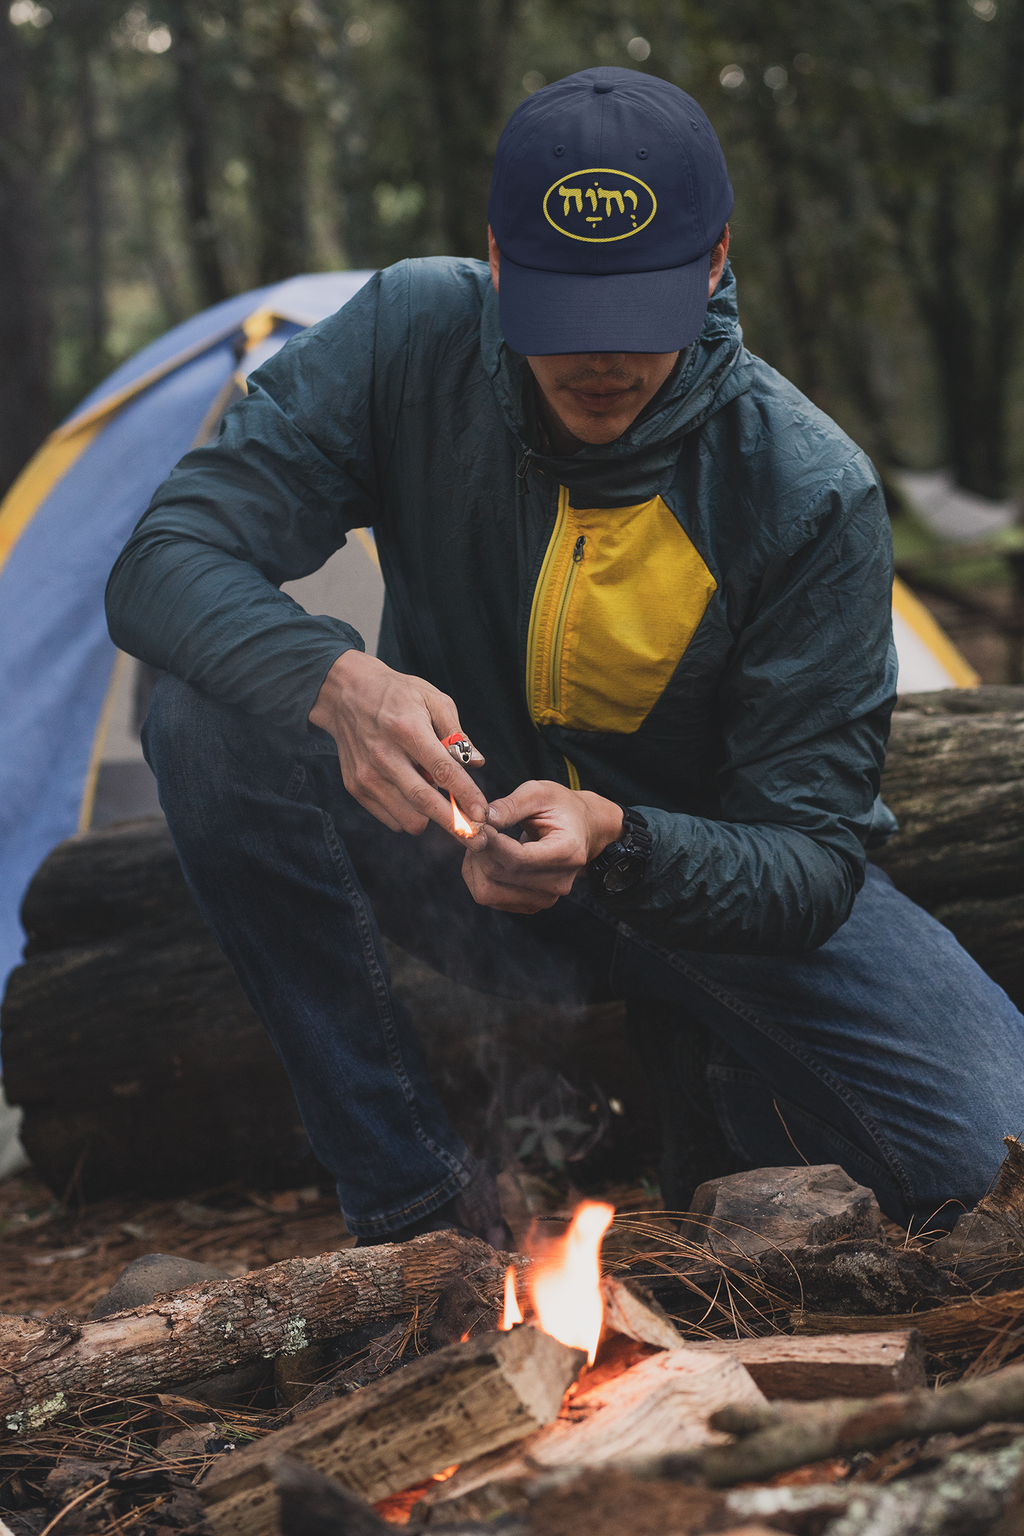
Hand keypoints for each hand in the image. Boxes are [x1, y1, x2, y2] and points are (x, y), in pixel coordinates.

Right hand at [309, 650, 486, 835]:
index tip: (483, 815)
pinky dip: (409, 815)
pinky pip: (391, 818)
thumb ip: (457, 734)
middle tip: (478, 840)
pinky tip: (413, 794)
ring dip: (431, 818)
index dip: (466, 796)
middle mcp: (384, 756)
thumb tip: (477, 763)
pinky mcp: (356, 787)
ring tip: (438, 799)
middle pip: (424, 802)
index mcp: (407, 729)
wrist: (346, 694)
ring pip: (408, 818)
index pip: (443, 771)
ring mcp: (367, 775)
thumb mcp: (433, 699)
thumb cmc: (397, 695)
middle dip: (455, 826)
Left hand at [461, 781, 622, 912]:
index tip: (475, 826)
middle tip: (476, 828)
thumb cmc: (562, 808)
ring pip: (489, 892)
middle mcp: (559, 881)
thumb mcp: (540, 793)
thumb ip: (511, 805)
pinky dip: (479, 877)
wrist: (583, 830)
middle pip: (500, 874)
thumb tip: (483, 818)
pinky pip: (490, 898)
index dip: (490, 843)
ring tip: (482, 843)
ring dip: (475, 867)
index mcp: (567, 852)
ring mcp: (546, 897)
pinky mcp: (531, 904)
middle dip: (479, 850)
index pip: (518, 858)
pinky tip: (487, 857)